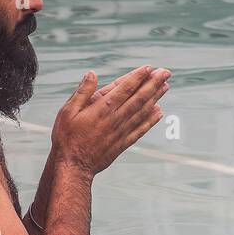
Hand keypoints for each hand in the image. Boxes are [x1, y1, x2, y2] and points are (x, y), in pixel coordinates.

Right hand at [51, 65, 169, 174]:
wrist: (73, 166)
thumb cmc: (67, 137)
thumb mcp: (68, 111)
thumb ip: (82, 92)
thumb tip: (92, 73)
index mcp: (102, 107)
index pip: (125, 88)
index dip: (138, 76)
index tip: (149, 68)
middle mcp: (116, 118)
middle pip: (139, 97)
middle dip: (154, 83)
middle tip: (166, 72)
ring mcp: (121, 131)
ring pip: (143, 111)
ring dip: (156, 98)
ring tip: (166, 87)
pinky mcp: (123, 143)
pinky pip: (141, 129)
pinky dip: (151, 120)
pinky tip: (159, 112)